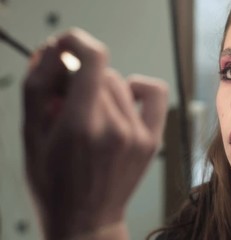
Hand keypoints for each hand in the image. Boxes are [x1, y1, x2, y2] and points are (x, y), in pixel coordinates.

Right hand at [23, 28, 168, 238]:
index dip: (77, 41)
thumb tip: (50, 53)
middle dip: (78, 76)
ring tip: (89, 110)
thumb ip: (38, 89)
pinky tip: (123, 101)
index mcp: (82, 127)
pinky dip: (137, 87)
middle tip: (65, 97)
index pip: (92, 59)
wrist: (87, 221)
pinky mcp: (152, 139)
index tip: (66, 45)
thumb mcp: (32, 138)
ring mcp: (138, 134)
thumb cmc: (55, 185)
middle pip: (101, 72)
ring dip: (100, 87)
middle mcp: (116, 128)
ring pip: (121, 82)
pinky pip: (154, 93)